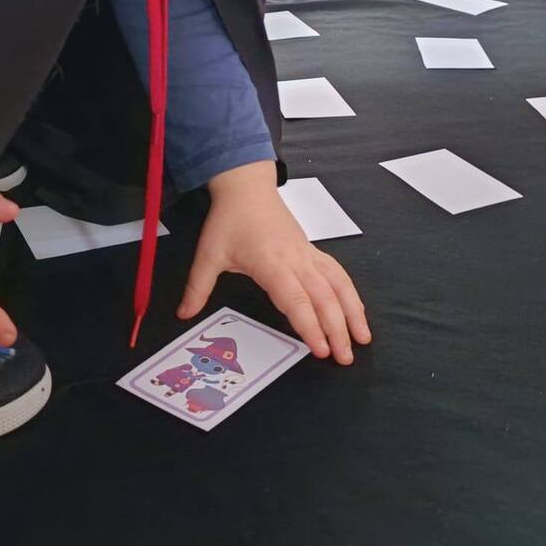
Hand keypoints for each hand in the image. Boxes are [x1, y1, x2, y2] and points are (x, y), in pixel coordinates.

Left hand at [177, 162, 371, 363]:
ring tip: (362, 339)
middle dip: (337, 329)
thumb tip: (183, 315)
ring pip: (338, 284)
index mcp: (270, 263)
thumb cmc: (228, 220)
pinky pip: (338, 273)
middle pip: (324, 297)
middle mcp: (295, 260)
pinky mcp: (312, 251)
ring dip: (352, 312)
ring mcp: (307, 254)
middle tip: (345, 359)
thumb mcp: (207, 254)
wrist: (246, 187)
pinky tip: (357, 312)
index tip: (320, 350)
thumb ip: (197, 287)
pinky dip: (350, 294)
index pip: (295, 299)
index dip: (310, 326)